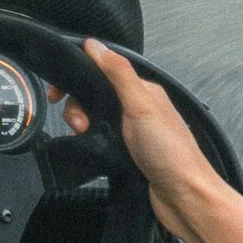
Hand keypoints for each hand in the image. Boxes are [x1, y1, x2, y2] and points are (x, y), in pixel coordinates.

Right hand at [62, 38, 231, 239]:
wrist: (183, 197)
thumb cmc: (172, 154)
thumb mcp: (141, 105)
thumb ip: (118, 73)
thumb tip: (96, 45)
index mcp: (142, 91)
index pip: (102, 72)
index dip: (78, 78)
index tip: (59, 91)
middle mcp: (137, 109)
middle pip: (93, 97)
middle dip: (78, 108)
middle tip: (80, 124)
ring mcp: (131, 132)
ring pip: (94, 120)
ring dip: (83, 127)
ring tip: (85, 137)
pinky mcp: (126, 153)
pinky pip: (99, 140)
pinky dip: (90, 143)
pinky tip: (93, 149)